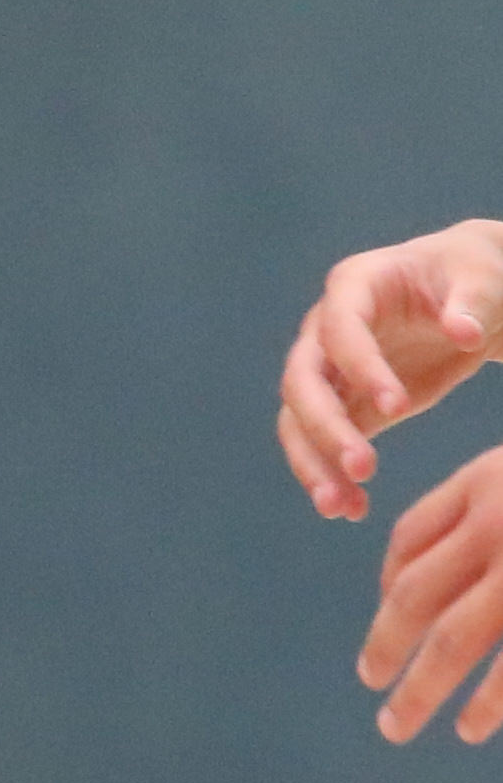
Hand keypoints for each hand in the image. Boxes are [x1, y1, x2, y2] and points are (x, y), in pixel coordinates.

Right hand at [280, 220, 502, 517]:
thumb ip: (473, 302)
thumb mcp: (484, 276)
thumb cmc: (476, 273)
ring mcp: (329, 368)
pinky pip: (322, 441)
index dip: (361, 366)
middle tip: (362, 469)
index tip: (398, 408)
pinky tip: (352, 509)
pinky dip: (330, 475)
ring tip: (341, 507)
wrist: (469, 292)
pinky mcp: (345, 402)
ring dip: (313, 462)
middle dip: (325, 427)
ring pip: (298, 418)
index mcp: (355, 285)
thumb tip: (462, 333)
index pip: (340, 327)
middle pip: (303, 380)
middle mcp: (325, 329)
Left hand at [363, 444, 502, 742]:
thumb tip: (405, 580)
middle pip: (418, 595)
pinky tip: (473, 728)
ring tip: (397, 725)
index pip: (412, 539)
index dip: (394, 584)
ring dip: (423, 688)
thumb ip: (477, 509)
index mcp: (486, 483)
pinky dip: (494, 700)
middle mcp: (499, 524)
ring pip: (458, 638)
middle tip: (370, 684)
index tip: (389, 624)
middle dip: (388, 646)